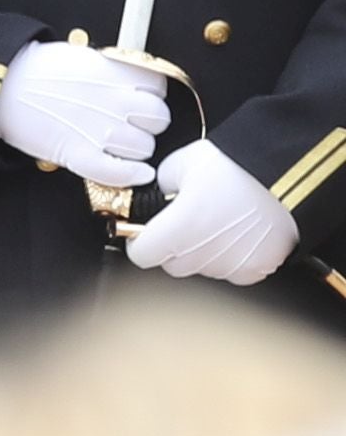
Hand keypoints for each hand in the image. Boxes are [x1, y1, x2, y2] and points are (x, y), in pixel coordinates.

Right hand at [0, 40, 170, 190]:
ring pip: (143, 148)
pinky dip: (131, 175)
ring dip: (134, 148)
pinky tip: (138, 174)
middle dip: (147, 124)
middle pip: (158, 120)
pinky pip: (118, 171)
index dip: (148, 97)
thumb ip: (114, 72)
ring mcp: (99, 129)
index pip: (159, 90)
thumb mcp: (84, 59)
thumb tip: (131, 86)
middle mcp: (116, 101)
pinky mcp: (79, 153)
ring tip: (115, 143)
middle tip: (129, 123)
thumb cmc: (36, 70)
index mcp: (118, 74)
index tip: (136, 99)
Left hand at [130, 136, 299, 285]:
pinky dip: (231, 258)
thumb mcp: (182, 163)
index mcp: (179, 229)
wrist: (294, 172)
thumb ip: (159, 186)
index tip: (146, 232)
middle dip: (174, 246)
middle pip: (172, 264)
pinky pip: (233, 272)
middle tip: (190, 220)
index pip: (141, 255)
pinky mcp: (258, 268)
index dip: (141, 241)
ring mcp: (232, 264)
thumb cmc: (239, 164)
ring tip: (221, 221)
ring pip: (202, 269)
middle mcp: (203, 253)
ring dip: (204, 252)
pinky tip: (239, 234)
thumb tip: (157, 198)